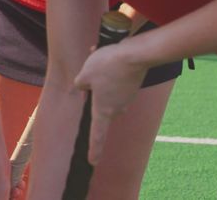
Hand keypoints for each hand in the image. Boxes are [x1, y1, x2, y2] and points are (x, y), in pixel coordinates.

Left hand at [73, 40, 147, 165]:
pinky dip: (111, 70)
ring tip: (99, 58)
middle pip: (100, 104)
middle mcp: (117, 108)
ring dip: (101, 76)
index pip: (97, 134)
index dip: (94, 149)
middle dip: (93, 89)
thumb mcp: (85, 74)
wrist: (136, 55)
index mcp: (103, 110)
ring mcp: (127, 97)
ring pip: (107, 89)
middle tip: (89, 71)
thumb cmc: (107, 66)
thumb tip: (83, 86)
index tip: (92, 162)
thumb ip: (80, 84)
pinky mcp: (133, 86)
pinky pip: (116, 80)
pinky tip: (109, 56)